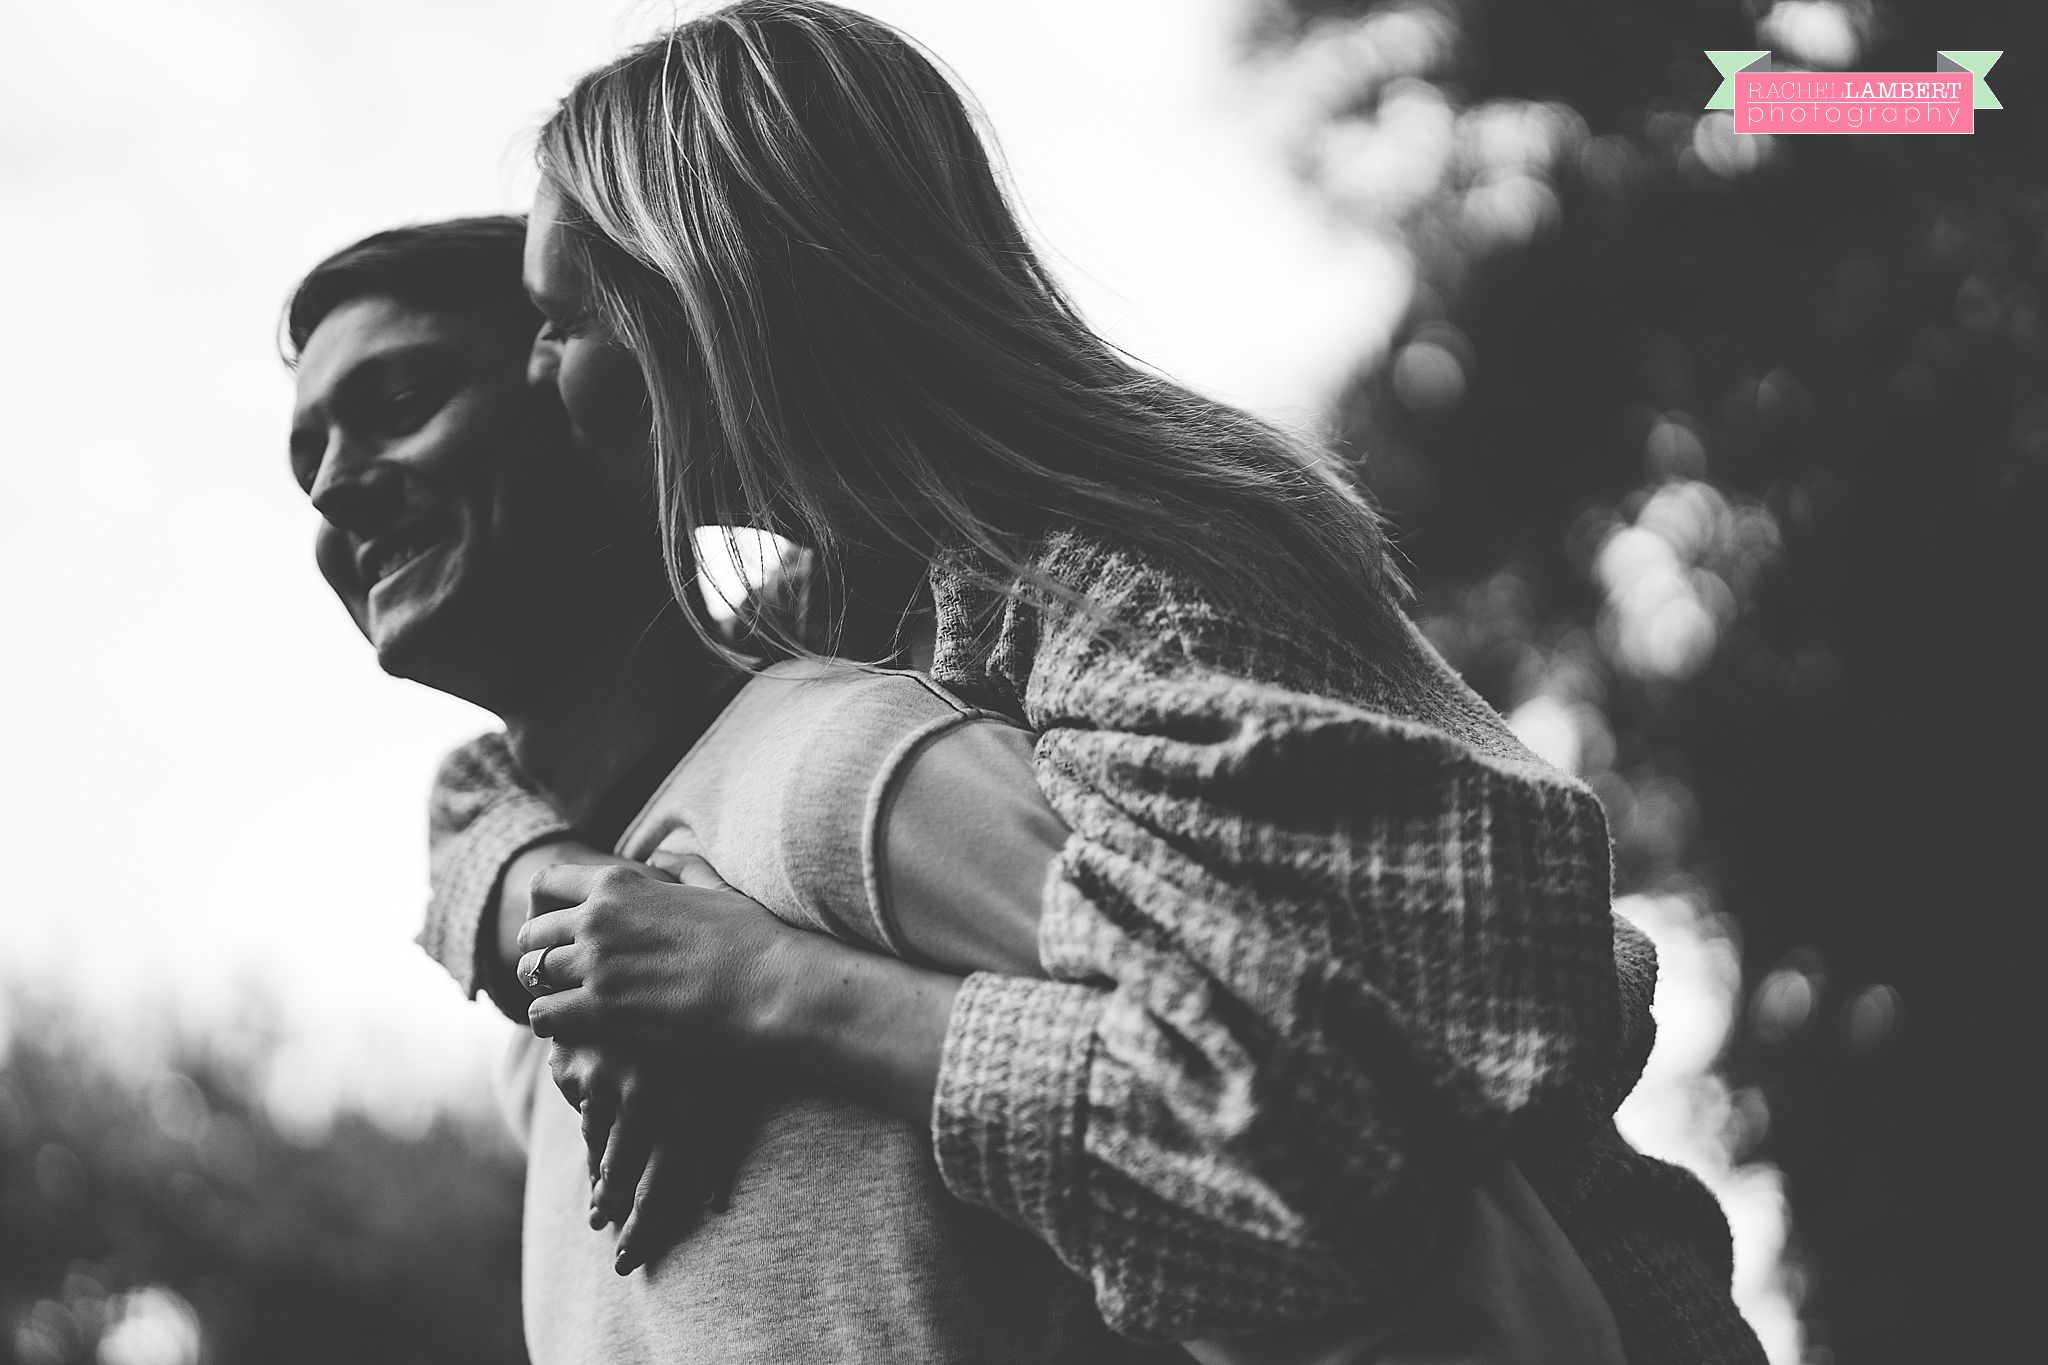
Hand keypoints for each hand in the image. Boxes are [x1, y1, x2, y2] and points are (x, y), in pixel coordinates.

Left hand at [516, 856, 795, 1052]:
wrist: (771, 986)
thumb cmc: (752, 938)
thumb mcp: (714, 887)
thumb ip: (682, 868)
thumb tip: (665, 858)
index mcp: (620, 883)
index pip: (547, 882)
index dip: (545, 907)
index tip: (558, 930)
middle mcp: (598, 918)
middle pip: (532, 934)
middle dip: (542, 953)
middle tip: (561, 976)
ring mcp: (597, 964)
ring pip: (533, 975)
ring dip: (545, 990)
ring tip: (566, 1005)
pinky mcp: (603, 1010)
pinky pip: (543, 1016)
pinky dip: (551, 1024)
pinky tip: (574, 1031)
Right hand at [547, 1040, 759, 1274]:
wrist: (655, 973)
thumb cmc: (700, 1043)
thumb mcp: (719, 1084)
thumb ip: (718, 1142)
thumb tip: (715, 1203)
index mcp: (695, 1096)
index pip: (669, 1175)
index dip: (649, 1222)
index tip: (631, 1257)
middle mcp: (651, 1088)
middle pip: (630, 1172)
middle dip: (623, 1215)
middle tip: (616, 1252)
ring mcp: (610, 1074)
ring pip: (603, 1150)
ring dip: (604, 1185)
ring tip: (602, 1212)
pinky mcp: (578, 1063)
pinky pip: (583, 1115)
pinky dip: (592, 1134)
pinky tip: (598, 1145)